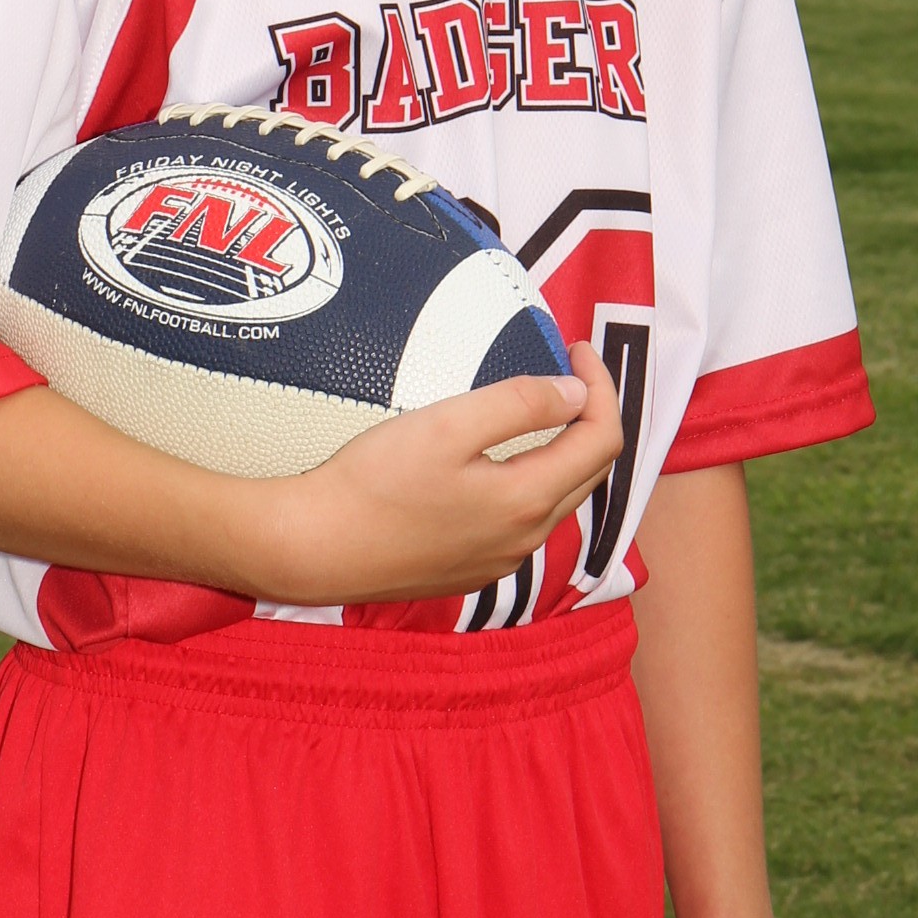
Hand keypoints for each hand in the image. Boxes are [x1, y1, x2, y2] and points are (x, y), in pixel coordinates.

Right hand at [258, 341, 626, 606]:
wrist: (315, 548)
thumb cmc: (374, 482)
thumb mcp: (449, 425)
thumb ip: (521, 404)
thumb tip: (576, 393)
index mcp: (528, 501)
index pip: (602, 439)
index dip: (600, 387)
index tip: (574, 348)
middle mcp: (526, 540)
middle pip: (589, 473)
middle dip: (589, 416)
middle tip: (565, 370)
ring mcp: (500, 561)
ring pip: (557, 500)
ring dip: (562, 451)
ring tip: (539, 410)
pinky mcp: (471, 570)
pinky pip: (524, 523)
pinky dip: (533, 482)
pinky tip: (500, 463)